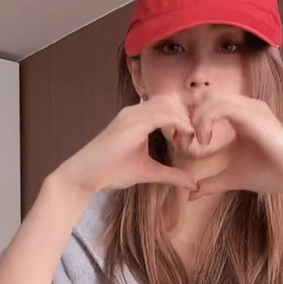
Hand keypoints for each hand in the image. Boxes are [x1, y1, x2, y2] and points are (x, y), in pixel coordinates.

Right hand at [53, 95, 198, 198]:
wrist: (84, 175)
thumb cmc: (110, 171)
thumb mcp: (148, 172)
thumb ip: (171, 175)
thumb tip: (193, 184)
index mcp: (139, 116)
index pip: (170, 104)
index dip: (187, 117)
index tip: (194, 138)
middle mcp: (135, 110)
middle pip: (173, 99)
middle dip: (189, 115)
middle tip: (197, 137)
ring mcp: (132, 115)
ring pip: (169, 103)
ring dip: (185, 119)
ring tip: (190, 140)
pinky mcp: (130, 124)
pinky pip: (161, 114)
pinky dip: (177, 124)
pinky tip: (183, 139)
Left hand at [188, 94, 282, 199]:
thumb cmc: (273, 174)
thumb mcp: (233, 178)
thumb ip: (212, 183)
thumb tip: (192, 195)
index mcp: (240, 115)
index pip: (207, 104)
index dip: (190, 120)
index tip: (185, 143)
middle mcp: (245, 106)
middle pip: (205, 96)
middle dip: (189, 117)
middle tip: (185, 141)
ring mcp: (250, 108)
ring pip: (210, 98)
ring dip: (196, 119)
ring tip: (197, 142)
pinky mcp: (253, 115)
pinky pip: (221, 106)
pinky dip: (206, 120)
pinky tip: (204, 141)